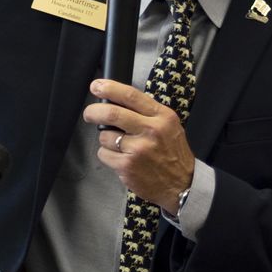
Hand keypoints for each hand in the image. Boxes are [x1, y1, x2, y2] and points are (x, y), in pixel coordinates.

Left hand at [82, 79, 194, 211]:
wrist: (181, 185)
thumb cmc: (173, 154)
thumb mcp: (169, 126)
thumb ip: (147, 113)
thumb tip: (117, 101)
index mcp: (162, 116)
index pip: (131, 95)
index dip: (109, 88)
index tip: (96, 86)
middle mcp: (151, 130)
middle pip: (112, 113)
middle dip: (94, 111)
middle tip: (89, 114)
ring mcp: (138, 149)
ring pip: (105, 136)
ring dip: (106, 140)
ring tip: (120, 147)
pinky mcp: (127, 165)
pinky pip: (104, 154)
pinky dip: (107, 156)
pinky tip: (121, 159)